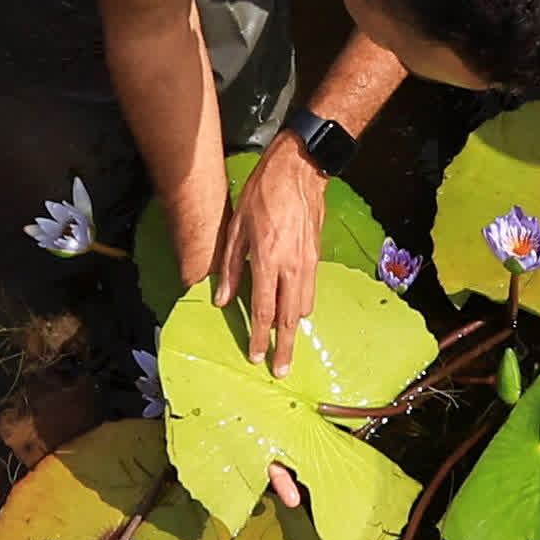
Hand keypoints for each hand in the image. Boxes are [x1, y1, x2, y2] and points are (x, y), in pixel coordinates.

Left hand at [210, 134, 328, 373]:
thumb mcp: (237, 227)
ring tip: (286, 344)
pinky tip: (295, 312)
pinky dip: (302, 306)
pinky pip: (311, 290)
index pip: (262, 309)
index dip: (258, 336)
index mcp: (268, 260)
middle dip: (285, 346)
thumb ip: (230, 266)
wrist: (300, 170)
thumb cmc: (263, 193)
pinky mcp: (317, 256)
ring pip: (303, 306)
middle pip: (288, 318)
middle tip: (282, 370)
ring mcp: (309, 262)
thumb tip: (221, 298)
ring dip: (293, 328)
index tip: (256, 356)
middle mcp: (292, 266)